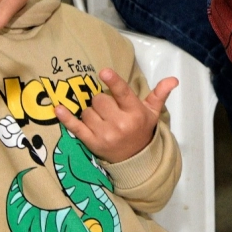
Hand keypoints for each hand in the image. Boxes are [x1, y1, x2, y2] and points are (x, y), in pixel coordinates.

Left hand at [54, 68, 177, 163]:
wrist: (135, 159)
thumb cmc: (142, 130)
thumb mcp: (153, 112)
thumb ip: (160, 94)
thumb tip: (173, 79)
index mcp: (135, 113)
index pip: (123, 94)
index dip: (113, 82)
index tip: (104, 72)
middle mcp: (120, 124)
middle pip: (99, 99)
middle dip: (102, 100)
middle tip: (109, 108)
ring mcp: (104, 135)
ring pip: (87, 111)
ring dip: (91, 112)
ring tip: (102, 119)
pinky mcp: (91, 143)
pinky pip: (75, 127)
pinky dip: (66, 118)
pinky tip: (58, 109)